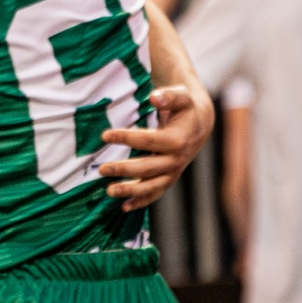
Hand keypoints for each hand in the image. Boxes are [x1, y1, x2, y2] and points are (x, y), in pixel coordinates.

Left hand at [98, 84, 212, 210]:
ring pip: (152, 186)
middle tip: (101, 169)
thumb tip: (154, 98)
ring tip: (109, 191)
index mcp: (178, 140)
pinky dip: (141, 201)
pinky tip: (124, 207)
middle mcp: (177, 159)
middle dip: (124, 169)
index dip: (126, 138)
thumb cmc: (186, 106)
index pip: (149, 141)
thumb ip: (168, 96)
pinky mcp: (170, 177)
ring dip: (130, 190)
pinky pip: (156, 192)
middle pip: (148, 168)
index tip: (105, 135)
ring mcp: (174, 171)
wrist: (201, 122)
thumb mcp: (181, 96)